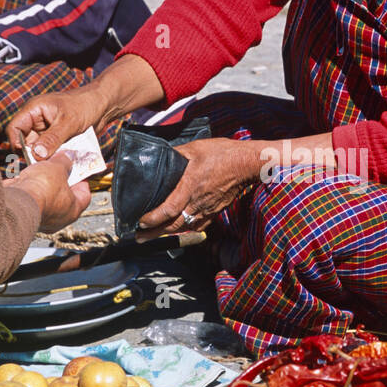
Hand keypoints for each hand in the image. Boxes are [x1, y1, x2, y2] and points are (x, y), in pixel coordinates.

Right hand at [6, 85, 105, 159]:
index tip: (27, 156)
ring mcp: (46, 131)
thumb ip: (52, 138)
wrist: (103, 105)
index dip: (17, 143)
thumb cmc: (85, 105)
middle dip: (33, 153)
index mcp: (34, 110)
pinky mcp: (56, 139)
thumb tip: (36, 154)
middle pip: (25, 142)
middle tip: (43, 164)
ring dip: (45, 157)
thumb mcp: (68, 123)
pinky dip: (54, 156)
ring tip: (55, 162)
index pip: (14, 128)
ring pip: (38, 149)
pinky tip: (62, 161)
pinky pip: (50, 151)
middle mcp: (37, 121)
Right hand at [9, 152, 91, 233]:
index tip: (78, 169)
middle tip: (57, 167)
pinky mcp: (23, 214)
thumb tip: (68, 156)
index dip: (82, 180)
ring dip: (41, 184)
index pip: (84, 195)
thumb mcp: (57, 167)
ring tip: (39, 169)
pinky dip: (27, 189)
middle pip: (63, 197)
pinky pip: (28, 200)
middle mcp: (57, 219)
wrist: (14, 200)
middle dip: (59, 180)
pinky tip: (24, 177)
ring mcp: (40, 218)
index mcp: (73, 210)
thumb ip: (64, 161)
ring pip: (44, 198)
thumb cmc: (41, 187)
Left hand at [136, 137, 262, 239]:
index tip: (140, 222)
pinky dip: (184, 230)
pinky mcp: (215, 211)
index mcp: (189, 187)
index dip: (152, 219)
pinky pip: (197, 225)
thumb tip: (160, 155)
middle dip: (154, 233)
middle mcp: (197, 202)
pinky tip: (178, 229)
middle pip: (172, 226)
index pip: (167, 210)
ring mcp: (207, 209)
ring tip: (153, 235)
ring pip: (184, 227)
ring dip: (167, 234)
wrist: (247, 164)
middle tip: (139, 237)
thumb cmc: (222, 154)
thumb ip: (176, 154)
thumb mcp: (195, 149)